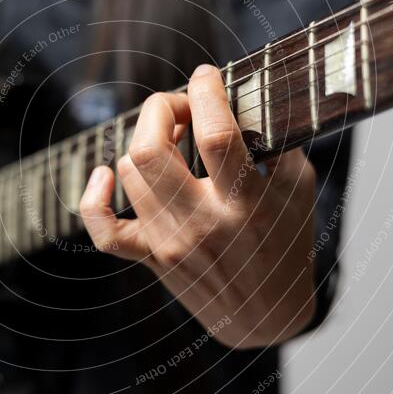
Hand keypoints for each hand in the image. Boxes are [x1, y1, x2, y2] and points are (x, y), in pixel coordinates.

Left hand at [80, 65, 315, 348]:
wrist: (266, 318)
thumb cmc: (287, 244)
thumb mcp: (298, 189)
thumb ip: (272, 142)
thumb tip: (239, 96)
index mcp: (246, 205)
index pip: (215, 135)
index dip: (205, 92)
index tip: (206, 76)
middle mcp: (201, 224)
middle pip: (151, 149)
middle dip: (161, 108)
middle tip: (182, 107)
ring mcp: (169, 243)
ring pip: (129, 171)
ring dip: (146, 140)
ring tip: (171, 139)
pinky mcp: (149, 258)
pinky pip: (104, 229)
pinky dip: (95, 196)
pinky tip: (105, 174)